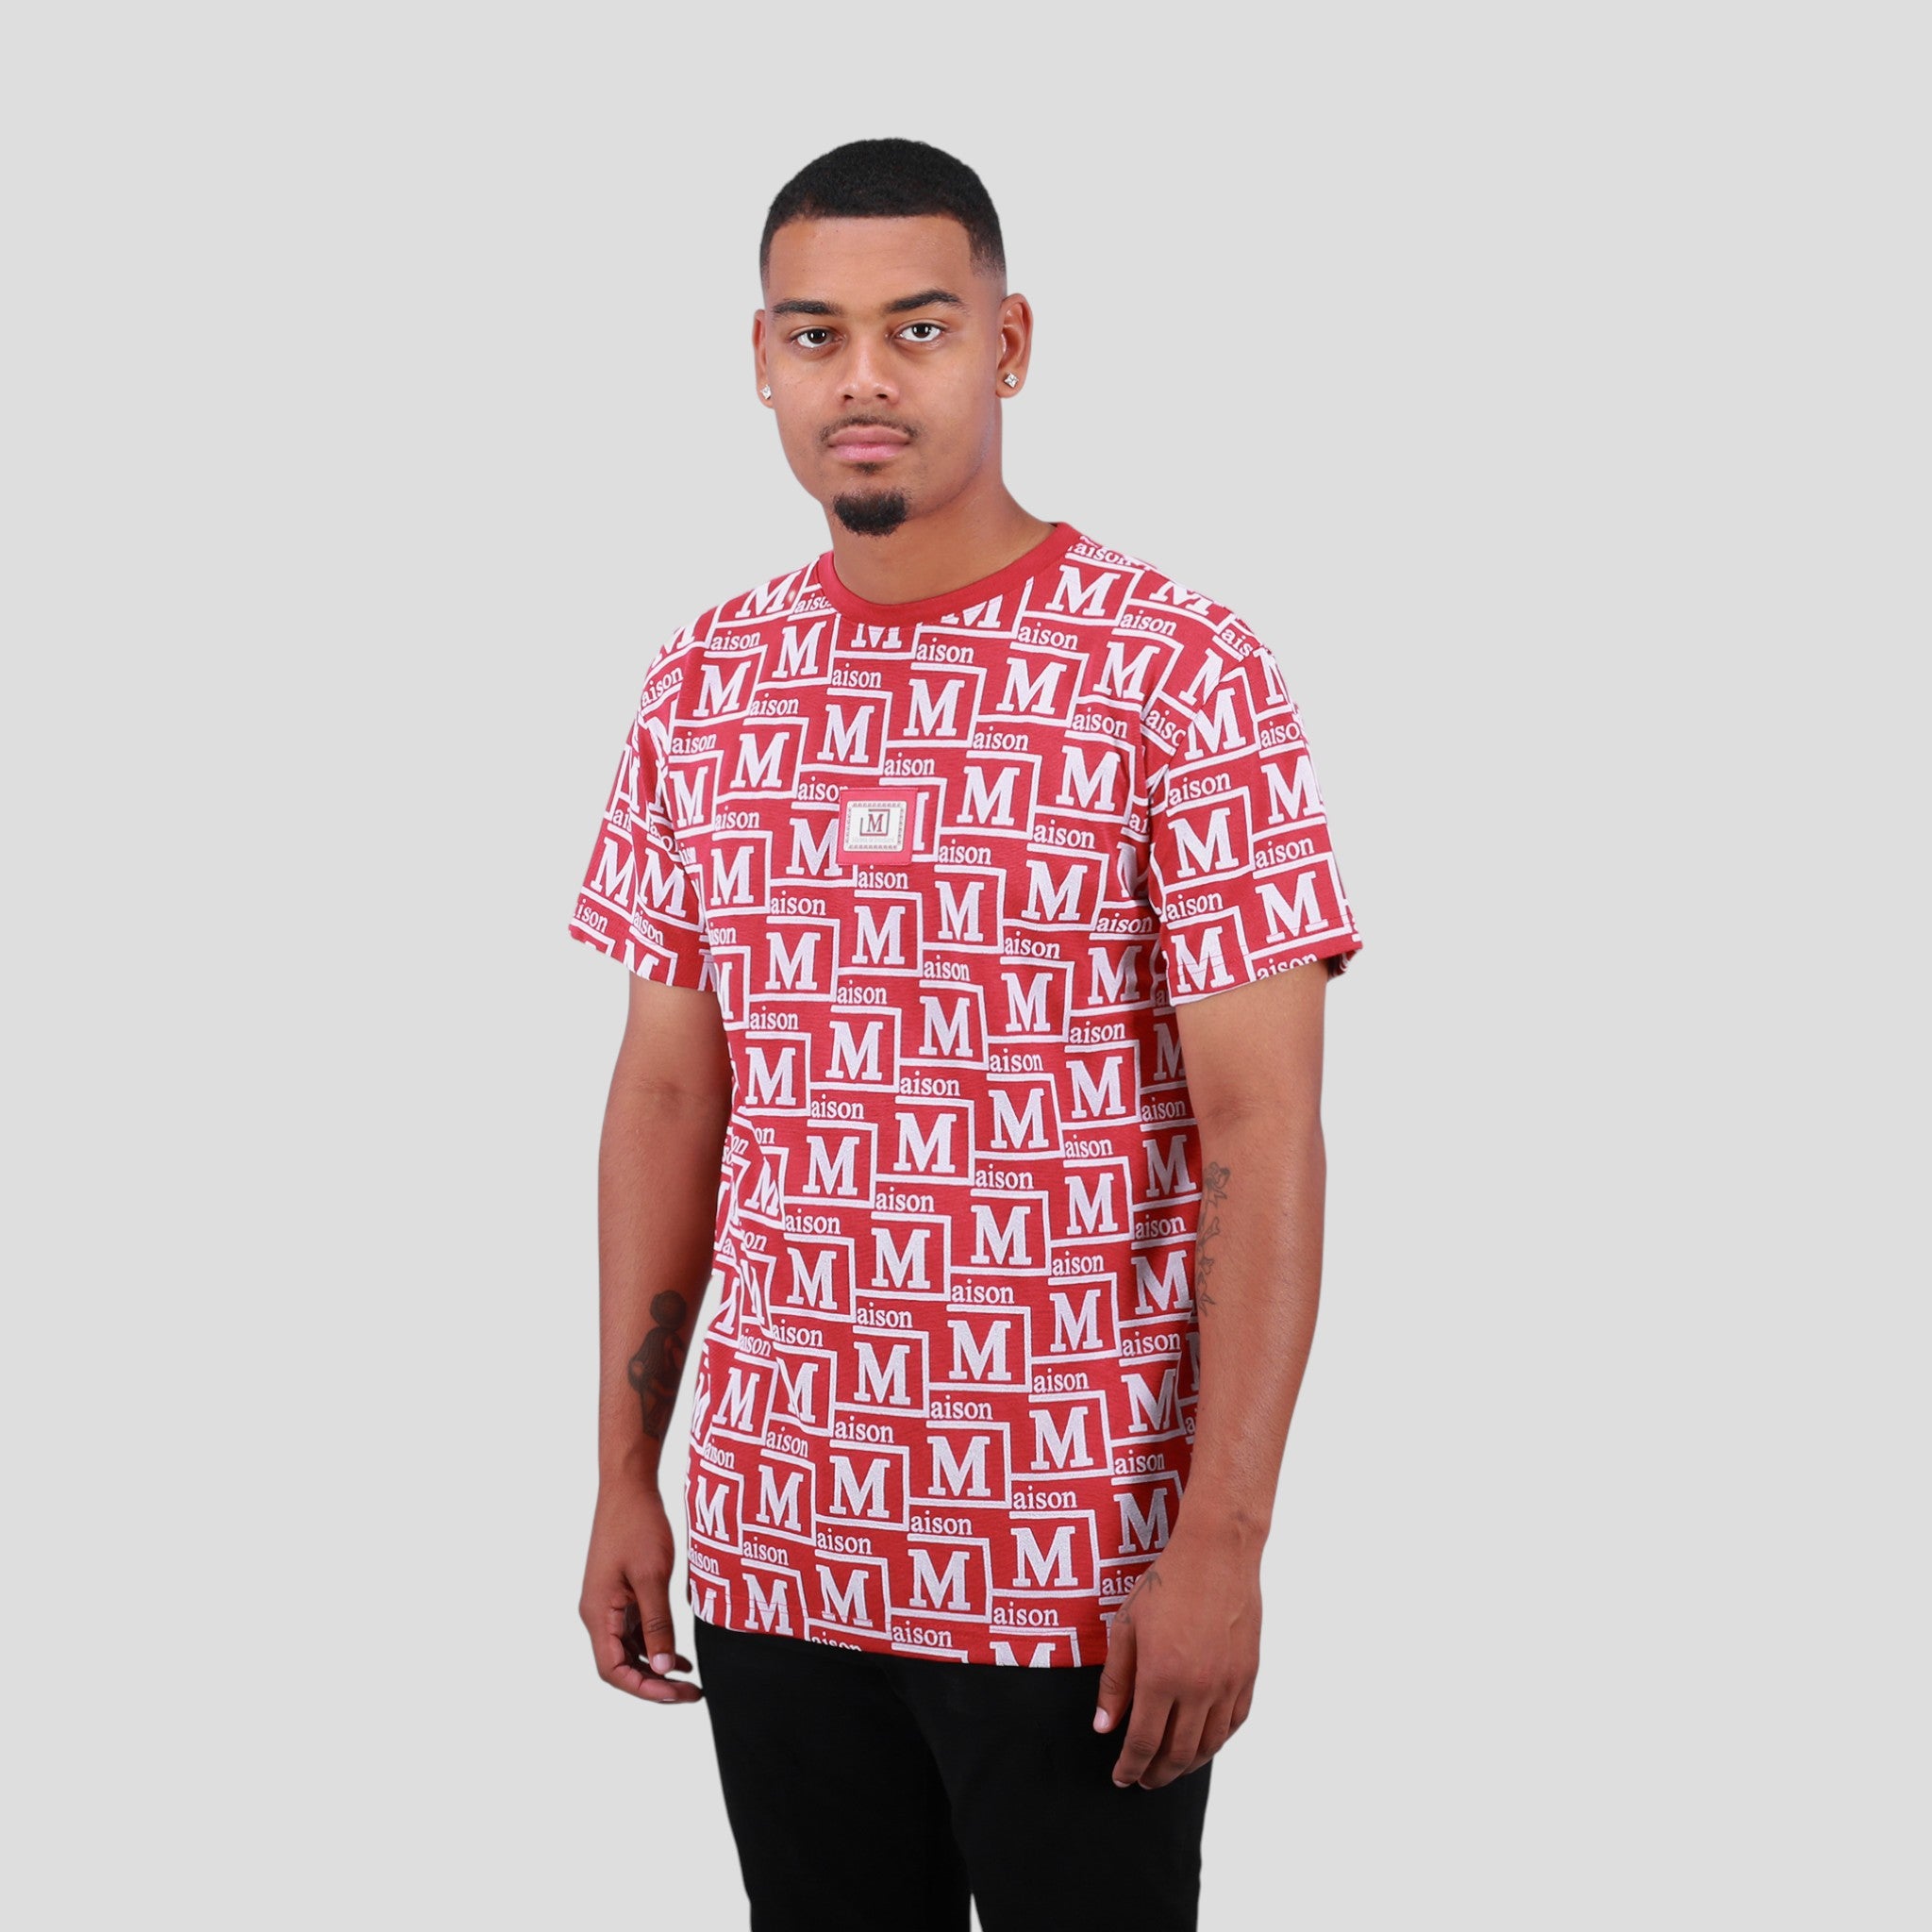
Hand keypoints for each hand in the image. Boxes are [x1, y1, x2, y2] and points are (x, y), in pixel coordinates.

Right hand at [580, 1476, 702, 1703]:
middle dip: (653, 1684)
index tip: (678, 1695)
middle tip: (692, 1694)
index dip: (644, 1689)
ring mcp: (608, 1604)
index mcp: (599, 1613)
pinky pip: (635, 1631)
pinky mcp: (620, 1593)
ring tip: (689, 1681)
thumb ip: (657, 1625)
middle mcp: (598, 1614)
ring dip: (655, 1668)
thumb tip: (661, 1670)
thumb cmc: (639, 1525)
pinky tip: (679, 1656)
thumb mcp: (652, 1576)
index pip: (614, 1670)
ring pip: (628, 1651)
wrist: (629, 1486)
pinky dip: (654, 1646)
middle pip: (620, 1666)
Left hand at [1093, 1518, 1261, 1786]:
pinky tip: (1203, 1744)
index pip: (1143, 1741)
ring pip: (1208, 1745)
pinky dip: (1216, 1742)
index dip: (1130, 1766)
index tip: (1121, 1778)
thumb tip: (1104, 1727)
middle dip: (1156, 1774)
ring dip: (1187, 1765)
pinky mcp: (1247, 1676)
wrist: (1217, 1555)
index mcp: (1161, 1676)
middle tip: (1143, 1780)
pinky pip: (1233, 1723)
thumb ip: (1115, 1682)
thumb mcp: (1126, 1627)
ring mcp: (1227, 1684)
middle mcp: (1197, 1688)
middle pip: (1177, 1753)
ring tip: (1170, 1769)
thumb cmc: (1166, 1584)